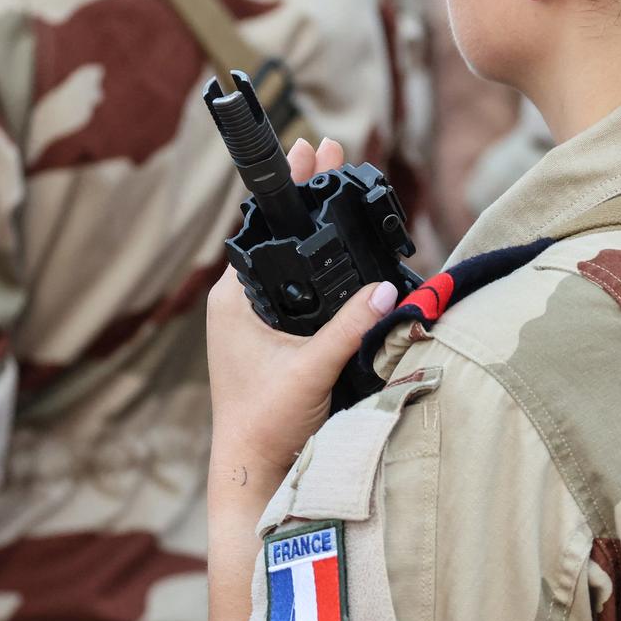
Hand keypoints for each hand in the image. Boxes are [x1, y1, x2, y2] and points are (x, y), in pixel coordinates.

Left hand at [205, 138, 400, 500]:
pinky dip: (318, 267)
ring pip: (288, 263)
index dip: (291, 187)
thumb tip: (387, 286)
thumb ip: (350, 326)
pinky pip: (297, 291)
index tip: (313, 148)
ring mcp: (254, 323)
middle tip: (333, 152)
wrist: (252, 471)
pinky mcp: (272, 341)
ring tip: (337, 189)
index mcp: (233, 299)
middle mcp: (239, 304)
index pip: (264, 228)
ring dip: (313, 231)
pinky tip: (340, 255)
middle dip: (307, 198)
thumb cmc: (264, 423)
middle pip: (279, 238)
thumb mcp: (311, 369)